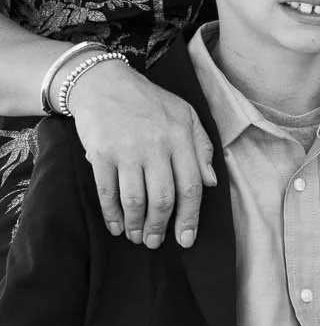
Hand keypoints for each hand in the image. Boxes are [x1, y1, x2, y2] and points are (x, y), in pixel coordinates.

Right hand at [66, 59, 216, 247]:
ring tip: (137, 237)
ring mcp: (127, 151)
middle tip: (156, 243)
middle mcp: (156, 146)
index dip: (190, 217)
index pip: (191, 186)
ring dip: (136, 224)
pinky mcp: (101, 154)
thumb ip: (202, 148)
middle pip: (163, 198)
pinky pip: (107, 191)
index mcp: (181, 138)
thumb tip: (212, 183)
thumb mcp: (186, 115)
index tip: (186, 239)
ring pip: (136, 199)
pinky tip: (116, 226)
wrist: (103, 83)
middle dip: (160, 227)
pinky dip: (112, 213)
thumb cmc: (150, 102)